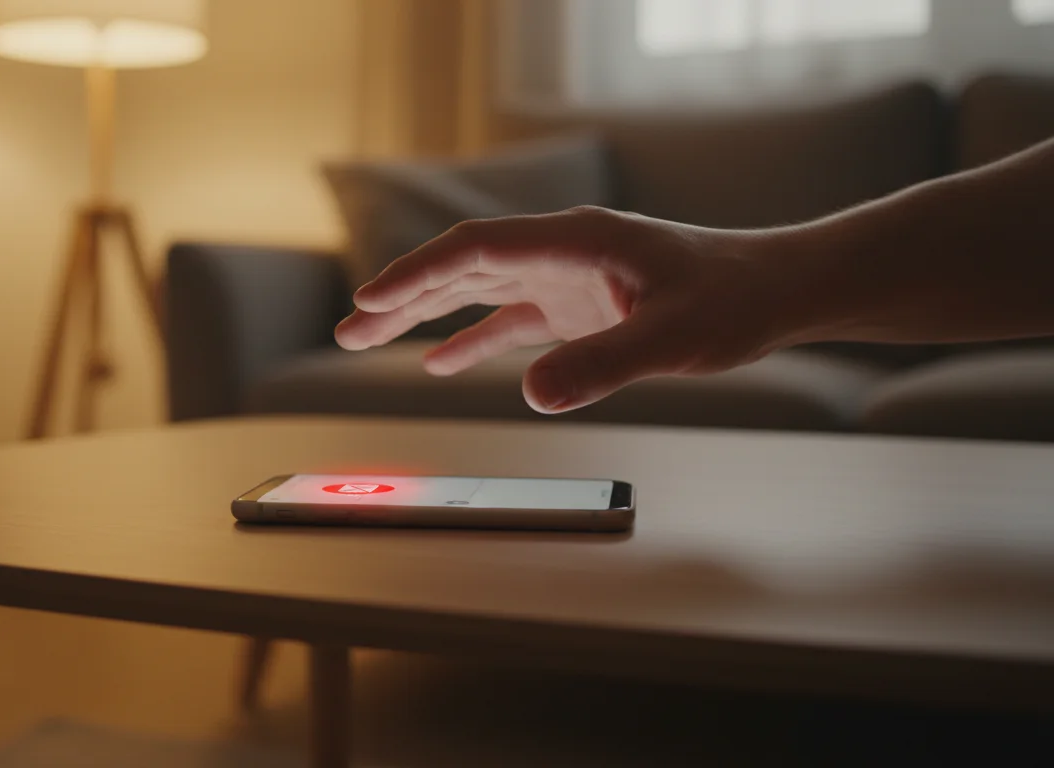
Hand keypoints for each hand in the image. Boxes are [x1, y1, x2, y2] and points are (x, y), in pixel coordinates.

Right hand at [335, 206, 799, 413]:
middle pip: (463, 267)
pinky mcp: (579, 308)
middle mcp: (561, 253)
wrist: (776, 291)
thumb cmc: (735, 299)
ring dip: (424, 314)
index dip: (417, 274)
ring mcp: (567, 280)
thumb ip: (603, 364)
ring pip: (479, 291)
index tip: (368, 299)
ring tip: (368, 338)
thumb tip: (532, 395)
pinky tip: (441, 363)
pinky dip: (471, 339)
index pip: (475, 250)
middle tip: (349, 328)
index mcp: (574, 241)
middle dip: (402, 295)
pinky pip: (511, 321)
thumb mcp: (672, 337)